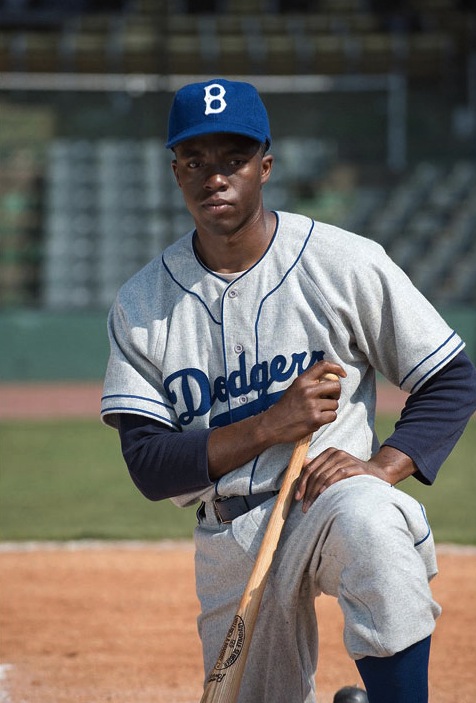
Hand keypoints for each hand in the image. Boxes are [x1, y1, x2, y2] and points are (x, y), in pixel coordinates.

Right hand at [260, 360, 345, 445]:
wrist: (272, 425)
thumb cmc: (285, 408)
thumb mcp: (294, 389)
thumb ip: (310, 384)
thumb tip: (331, 382)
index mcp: (302, 381)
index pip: (323, 366)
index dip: (337, 368)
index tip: (342, 374)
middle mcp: (307, 391)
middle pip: (336, 386)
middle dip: (336, 393)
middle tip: (329, 399)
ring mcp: (312, 405)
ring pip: (335, 404)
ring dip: (329, 409)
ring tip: (317, 412)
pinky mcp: (315, 419)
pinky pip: (332, 416)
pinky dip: (327, 419)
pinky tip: (317, 419)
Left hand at [295, 445, 417, 512]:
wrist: (377, 474)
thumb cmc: (352, 474)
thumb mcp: (334, 468)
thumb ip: (318, 467)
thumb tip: (300, 465)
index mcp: (328, 452)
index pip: (309, 468)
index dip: (301, 483)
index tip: (297, 497)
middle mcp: (336, 453)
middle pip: (315, 473)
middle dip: (307, 492)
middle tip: (304, 507)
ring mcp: (346, 459)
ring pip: (323, 476)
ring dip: (315, 494)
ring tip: (312, 507)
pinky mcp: (355, 467)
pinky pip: (337, 477)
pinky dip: (328, 487)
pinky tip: (323, 496)